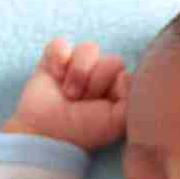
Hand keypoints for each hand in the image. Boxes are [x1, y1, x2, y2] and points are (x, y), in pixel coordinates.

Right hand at [2, 38, 130, 152]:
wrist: (47, 135)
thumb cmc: (83, 131)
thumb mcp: (117, 122)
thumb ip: (132, 99)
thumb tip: (126, 74)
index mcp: (117, 89)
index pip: (127, 73)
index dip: (113, 87)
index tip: (99, 106)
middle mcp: (99, 76)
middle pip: (111, 60)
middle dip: (95, 82)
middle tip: (81, 101)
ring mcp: (76, 66)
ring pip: (88, 49)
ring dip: (77, 73)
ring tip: (68, 93)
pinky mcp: (54, 60)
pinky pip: (60, 44)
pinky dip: (57, 58)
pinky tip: (55, 76)